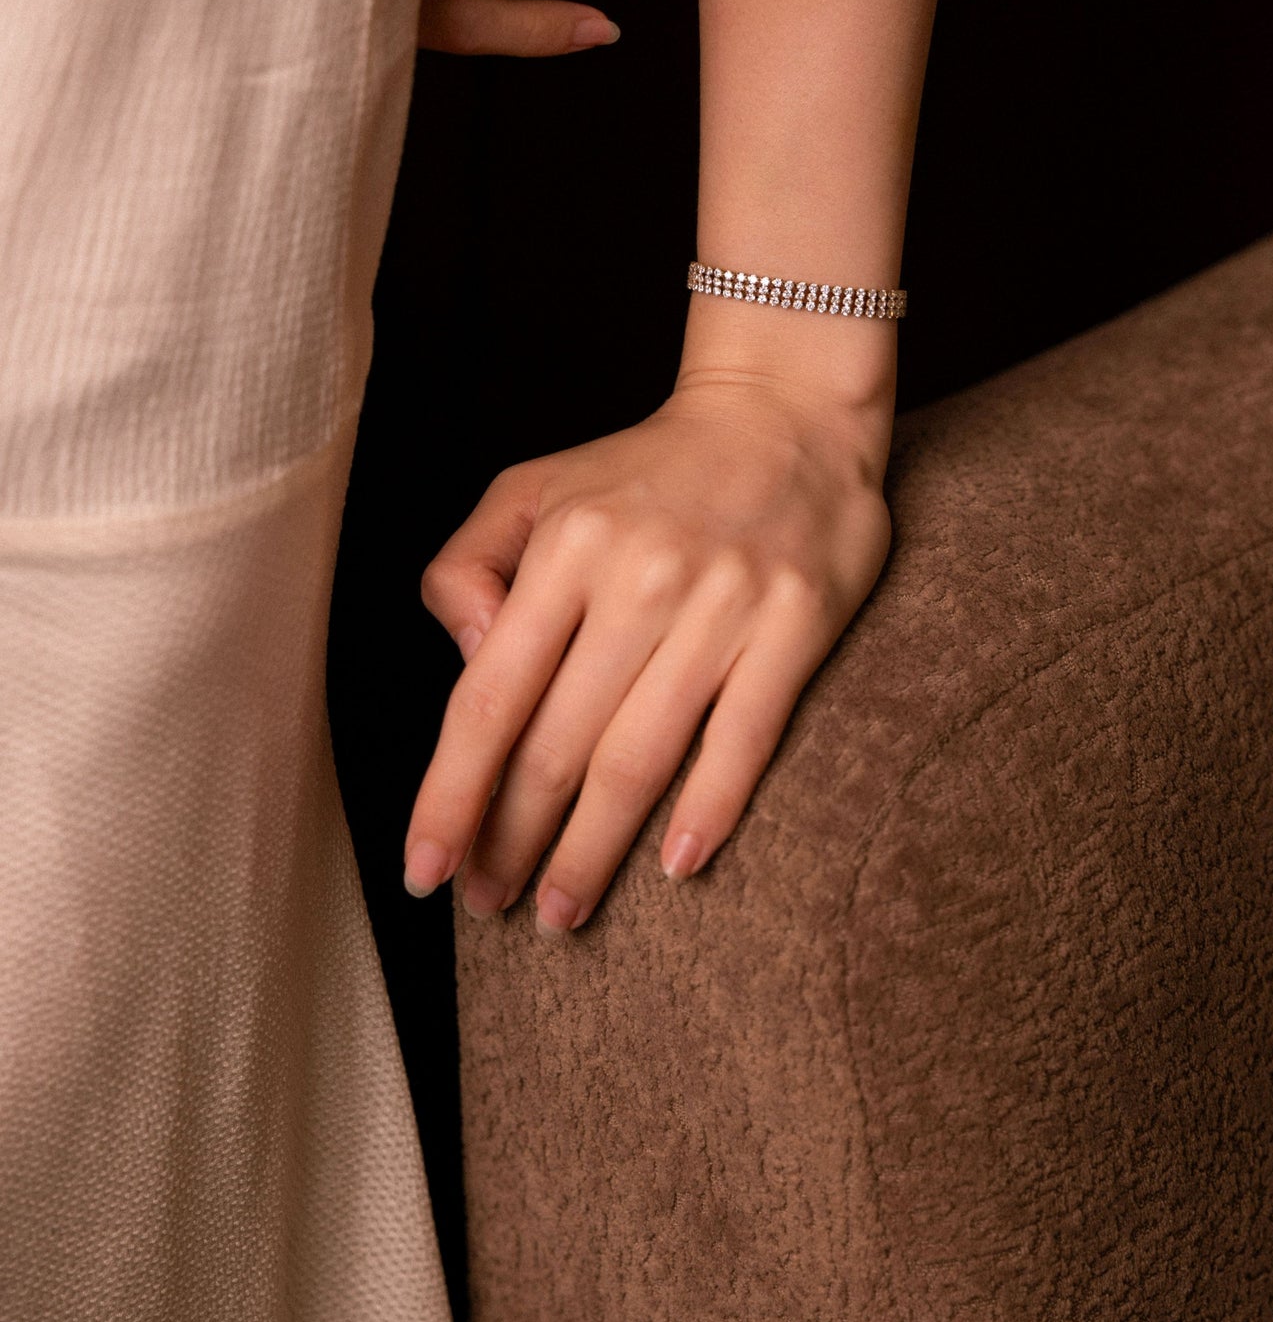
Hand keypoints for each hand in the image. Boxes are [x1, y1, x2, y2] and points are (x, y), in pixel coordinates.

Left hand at [401, 376, 893, 935]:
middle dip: (513, 841)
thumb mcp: (531, 488)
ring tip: (560, 911)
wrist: (784, 410)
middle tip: (491, 906)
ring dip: (592, 851)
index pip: (490, 695)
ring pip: (641, 756)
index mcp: (566, 545)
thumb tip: (465, 662)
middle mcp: (640, 575)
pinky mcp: (797, 621)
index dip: (451, 793)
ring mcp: (724, 601)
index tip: (425, 868)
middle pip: (558, 743)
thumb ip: (467, 567)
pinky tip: (674, 866)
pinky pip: (746, 736)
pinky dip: (709, 809)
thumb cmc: (645, 468)